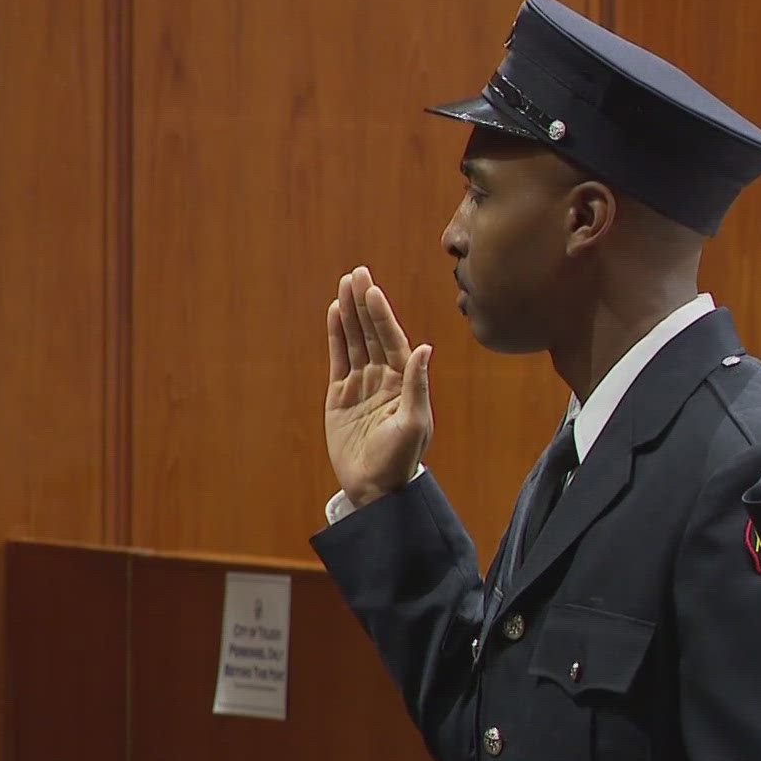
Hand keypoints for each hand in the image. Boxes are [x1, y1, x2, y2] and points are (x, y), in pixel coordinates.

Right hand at [324, 265, 432, 507]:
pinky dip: (336, 336)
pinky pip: (338, 359)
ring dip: (349, 313)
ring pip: (354, 341)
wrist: (375, 488)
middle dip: (364, 303)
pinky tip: (334, 313)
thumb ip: (417, 386)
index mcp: (403, 382)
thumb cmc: (399, 459)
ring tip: (344, 285)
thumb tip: (425, 349)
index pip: (391, 339)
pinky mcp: (341, 395)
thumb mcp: (413, 423)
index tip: (372, 289)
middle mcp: (384, 378)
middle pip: (372, 333)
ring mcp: (361, 385)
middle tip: (357, 273)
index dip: (382, 314)